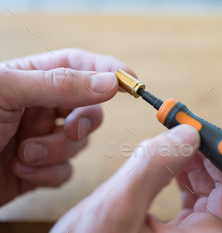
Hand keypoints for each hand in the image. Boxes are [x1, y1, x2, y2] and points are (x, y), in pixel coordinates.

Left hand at [0, 48, 134, 205]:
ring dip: (57, 150)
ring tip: (25, 153)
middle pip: (89, 107)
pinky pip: (66, 169)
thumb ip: (60, 84)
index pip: (80, 66)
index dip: (108, 69)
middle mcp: (41, 107)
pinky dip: (50, 172)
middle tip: (70, 127)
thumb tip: (108, 80)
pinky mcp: (41, 168)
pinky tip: (24, 170)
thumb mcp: (6, 92)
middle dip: (83, 120)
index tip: (131, 80)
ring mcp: (43, 138)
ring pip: (79, 142)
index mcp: (31, 79)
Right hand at [51, 125, 221, 232]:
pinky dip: (186, 171)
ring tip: (182, 135)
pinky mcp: (178, 228)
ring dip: (202, 159)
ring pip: (214, 190)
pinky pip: (195, 195)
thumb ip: (151, 169)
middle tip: (201, 129)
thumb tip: (187, 134)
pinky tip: (172, 155)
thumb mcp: (114, 211)